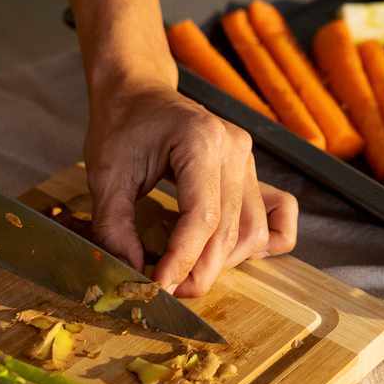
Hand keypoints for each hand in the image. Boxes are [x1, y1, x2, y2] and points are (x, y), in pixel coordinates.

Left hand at [85, 81, 296, 296]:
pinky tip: (228, 252)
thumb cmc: (122, 125)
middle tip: (167, 292)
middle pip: (230, 231)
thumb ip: (114, 225)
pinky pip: (277, 214)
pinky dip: (260, 241)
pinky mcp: (251, 170)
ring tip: (185, 272)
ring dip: (222, 262)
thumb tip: (131, 272)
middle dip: (200, 271)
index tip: (157, 286)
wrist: (139, 92)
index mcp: (201, 141)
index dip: (181, 260)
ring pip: (252, 231)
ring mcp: (248, 160)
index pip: (202, 218)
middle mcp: (234, 149)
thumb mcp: (105, 173)